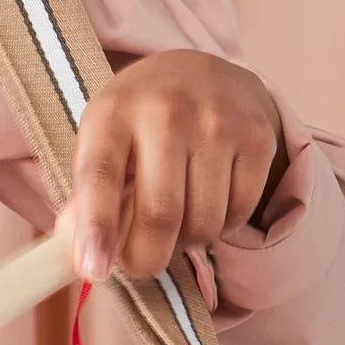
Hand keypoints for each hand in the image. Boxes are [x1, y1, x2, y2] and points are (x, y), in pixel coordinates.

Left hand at [67, 50, 288, 280]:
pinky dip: (219, 228)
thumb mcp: (99, 143)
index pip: (101, 178)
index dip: (97, 230)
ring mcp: (218, 122)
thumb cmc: (135, 123)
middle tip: (140, 266)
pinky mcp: (259, 137)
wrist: (201, 72)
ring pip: (203, 222)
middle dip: (146, 259)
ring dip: (185, 243)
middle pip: (160, 214)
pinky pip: (239, 213)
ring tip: (174, 223)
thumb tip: (85, 259)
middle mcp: (167, 112)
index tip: (95, 271)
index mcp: (112, 114)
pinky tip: (206, 206)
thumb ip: (86, 199)